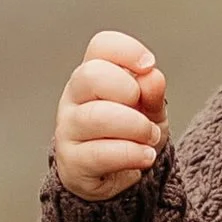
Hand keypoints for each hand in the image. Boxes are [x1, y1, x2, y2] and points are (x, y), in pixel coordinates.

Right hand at [54, 29, 167, 198]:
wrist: (118, 176)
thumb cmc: (130, 133)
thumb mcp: (150, 109)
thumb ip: (153, 91)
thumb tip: (152, 76)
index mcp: (93, 73)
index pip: (101, 45)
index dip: (128, 51)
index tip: (149, 67)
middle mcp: (74, 96)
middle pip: (91, 75)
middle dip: (129, 91)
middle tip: (145, 111)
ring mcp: (68, 128)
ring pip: (97, 117)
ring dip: (136, 128)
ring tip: (150, 138)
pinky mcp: (71, 161)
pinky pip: (100, 153)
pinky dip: (131, 154)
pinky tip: (144, 157)